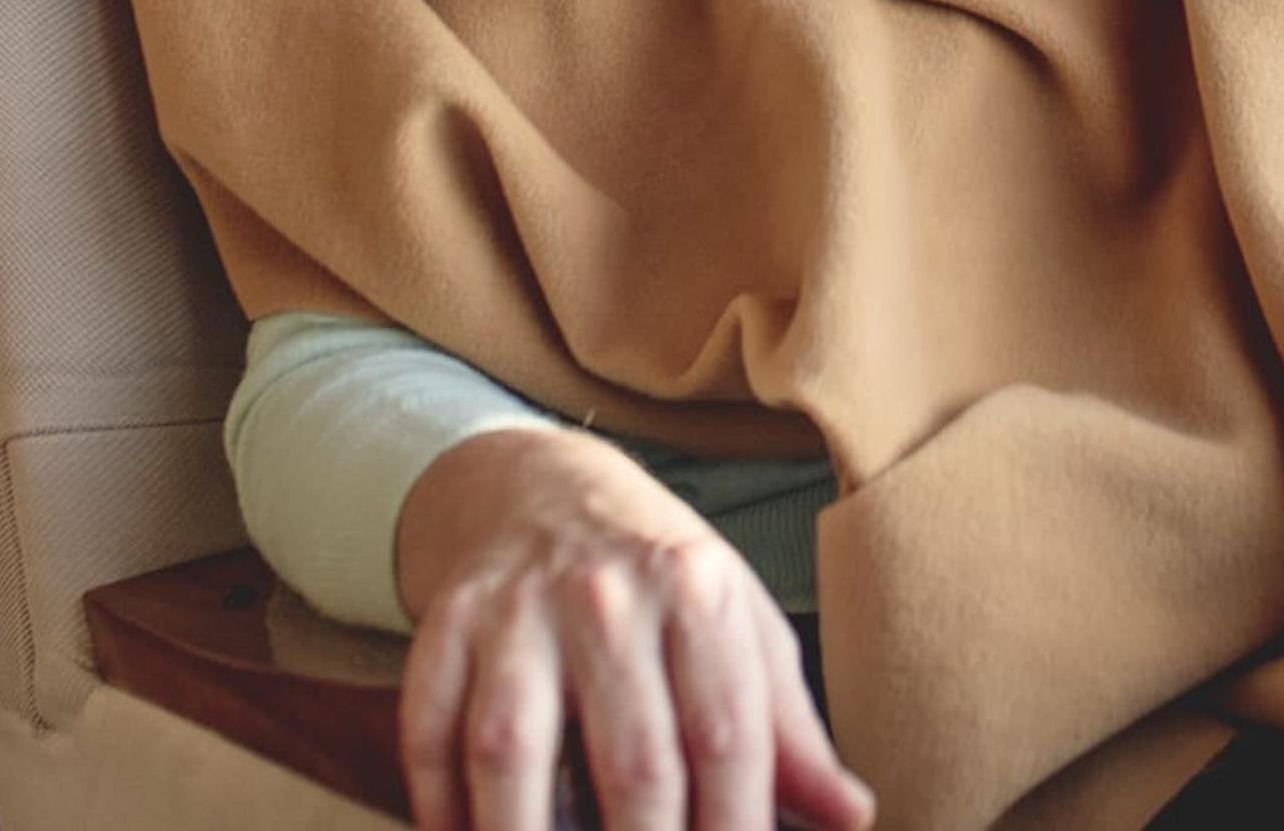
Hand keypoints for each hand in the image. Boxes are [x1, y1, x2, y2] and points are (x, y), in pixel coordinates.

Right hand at [394, 426, 871, 830]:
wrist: (542, 488)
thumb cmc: (661, 580)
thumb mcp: (740, 627)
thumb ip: (789, 729)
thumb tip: (852, 816)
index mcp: (700, 592)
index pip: (727, 737)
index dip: (734, 828)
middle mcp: (609, 594)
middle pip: (631, 759)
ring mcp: (519, 608)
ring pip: (512, 749)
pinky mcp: (446, 622)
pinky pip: (431, 731)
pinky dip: (441, 804)